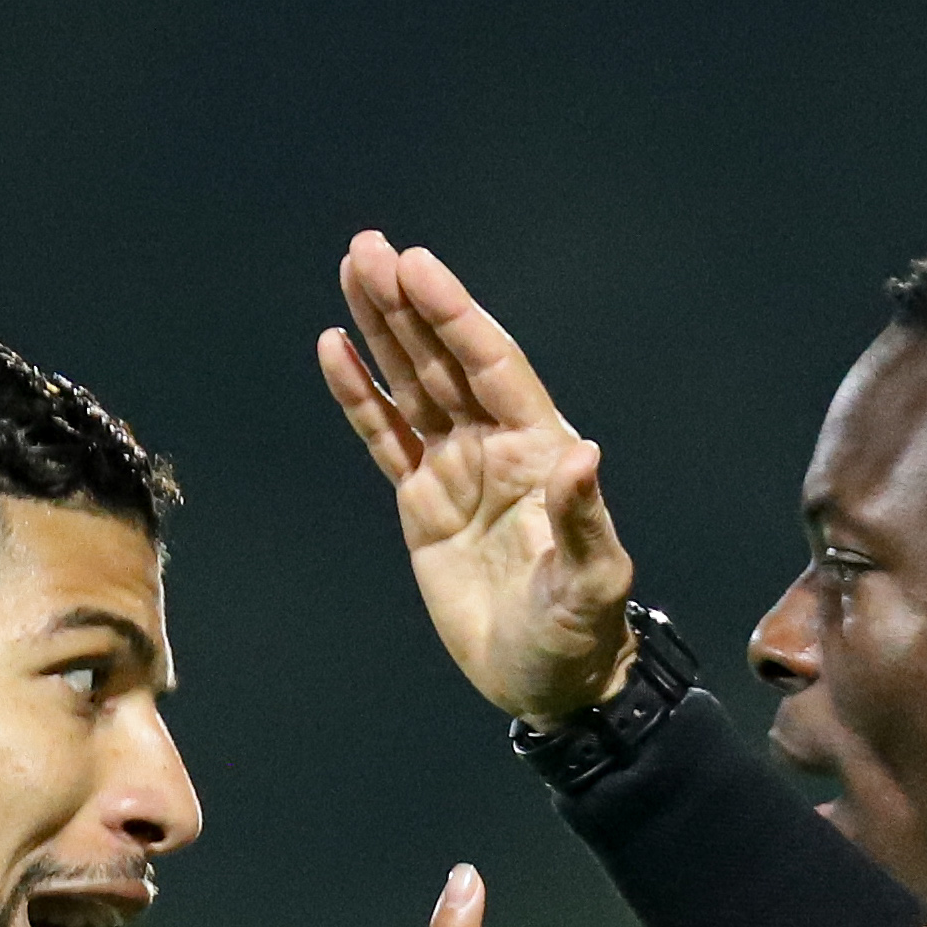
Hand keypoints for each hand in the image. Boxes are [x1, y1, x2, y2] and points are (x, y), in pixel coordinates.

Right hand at [322, 230, 640, 724]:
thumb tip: (582, 455)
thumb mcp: (591, 584)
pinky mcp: (423, 502)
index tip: (419, 269)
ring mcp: (457, 469)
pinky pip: (386, 437)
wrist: (547, 680)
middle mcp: (496, 445)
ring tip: (351, 270)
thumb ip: (584, 519)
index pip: (489, 366)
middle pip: (443, 359)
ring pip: (412, 384)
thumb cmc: (578, 633)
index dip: (453, 317)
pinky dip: (361, 396)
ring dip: (382, 329)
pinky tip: (336, 350)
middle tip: (369, 247)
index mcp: (538, 450)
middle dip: (407, 303)